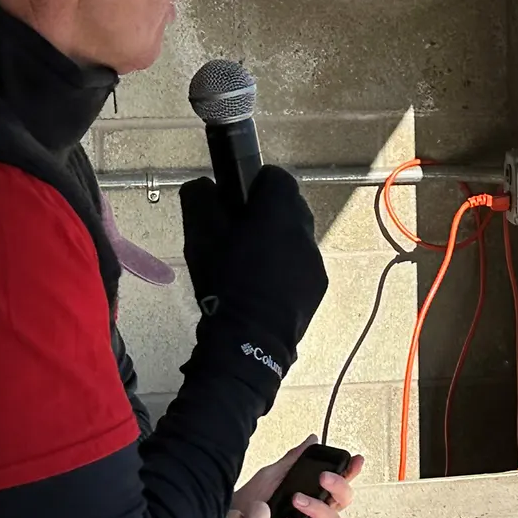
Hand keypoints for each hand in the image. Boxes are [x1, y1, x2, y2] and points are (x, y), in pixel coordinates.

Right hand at [180, 167, 329, 375]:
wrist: (249, 340)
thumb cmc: (223, 283)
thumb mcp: (199, 239)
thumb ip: (199, 201)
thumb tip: (204, 185)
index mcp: (278, 214)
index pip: (278, 177)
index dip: (257, 183)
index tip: (239, 198)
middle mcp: (305, 231)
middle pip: (292, 205)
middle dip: (270, 210)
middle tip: (242, 229)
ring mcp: (316, 259)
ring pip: (299, 235)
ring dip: (280, 239)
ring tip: (253, 261)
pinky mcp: (319, 284)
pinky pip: (304, 263)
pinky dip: (289, 265)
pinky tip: (267, 285)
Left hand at [232, 436, 364, 517]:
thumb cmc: (251, 502)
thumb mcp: (271, 476)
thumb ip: (293, 461)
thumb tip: (312, 440)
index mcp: (314, 495)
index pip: (339, 483)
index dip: (352, 472)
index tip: (356, 460)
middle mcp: (315, 515)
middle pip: (342, 503)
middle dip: (338, 487)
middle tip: (322, 477)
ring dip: (318, 509)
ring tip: (297, 500)